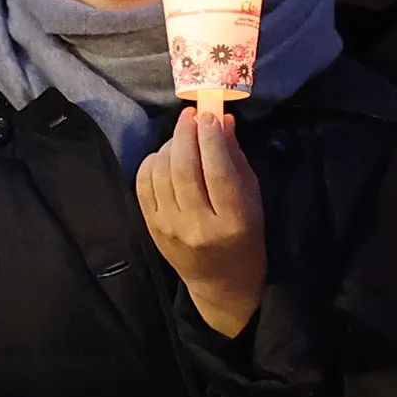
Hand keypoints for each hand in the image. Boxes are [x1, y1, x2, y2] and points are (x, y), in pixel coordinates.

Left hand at [137, 102, 268, 338]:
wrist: (220, 282)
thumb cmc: (245, 238)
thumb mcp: (253, 199)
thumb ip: (235, 160)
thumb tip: (222, 120)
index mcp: (232, 221)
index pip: (217, 172)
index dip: (211, 139)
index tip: (209, 114)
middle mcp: (197, 226)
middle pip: (184, 170)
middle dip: (186, 135)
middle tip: (191, 115)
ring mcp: (169, 228)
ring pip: (161, 174)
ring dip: (170, 146)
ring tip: (182, 135)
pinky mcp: (151, 227)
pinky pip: (143, 184)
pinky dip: (152, 162)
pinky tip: (165, 156)